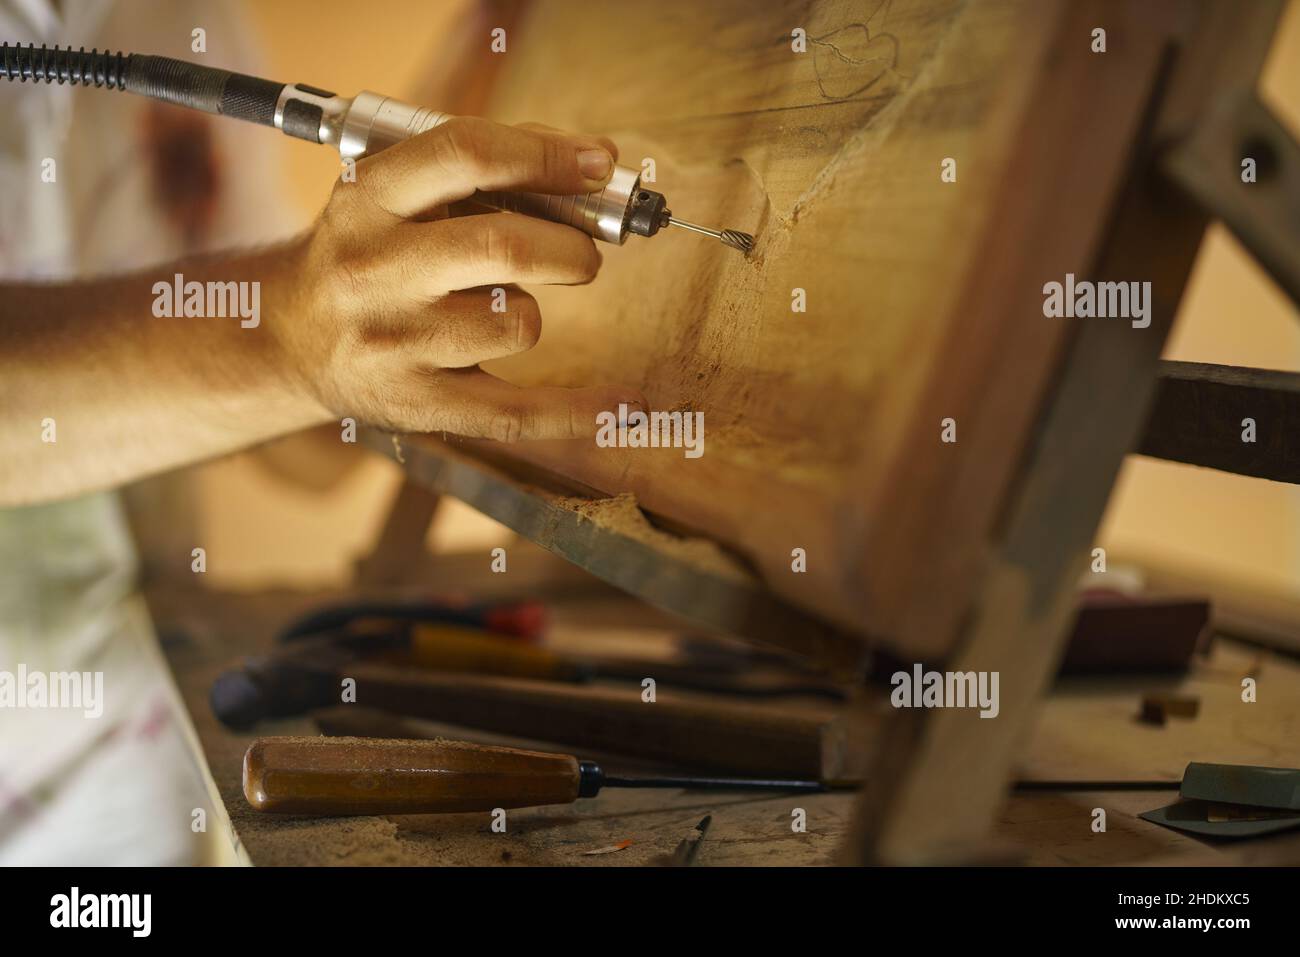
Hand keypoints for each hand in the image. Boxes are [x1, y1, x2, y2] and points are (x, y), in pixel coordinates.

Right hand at [278, 116, 644, 440]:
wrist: (285, 338)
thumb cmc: (369, 252)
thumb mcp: (395, 194)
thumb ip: (487, 166)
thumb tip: (597, 159)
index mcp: (367, 198)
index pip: (465, 154)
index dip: (544, 155)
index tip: (598, 165)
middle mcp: (372, 268)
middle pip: (503, 246)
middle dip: (569, 247)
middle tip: (583, 255)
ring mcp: (392, 343)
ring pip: (517, 323)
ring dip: (534, 313)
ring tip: (503, 310)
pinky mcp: (416, 404)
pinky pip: (517, 411)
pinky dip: (580, 409)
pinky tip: (625, 403)